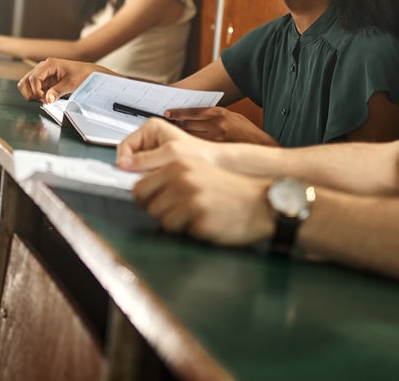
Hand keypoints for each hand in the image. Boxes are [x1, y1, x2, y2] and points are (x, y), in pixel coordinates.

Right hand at [17, 58, 108, 101]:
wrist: (88, 73)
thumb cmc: (81, 75)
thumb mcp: (71, 84)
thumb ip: (58, 91)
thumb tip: (47, 99)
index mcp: (49, 64)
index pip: (33, 78)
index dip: (36, 91)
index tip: (44, 99)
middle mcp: (43, 67)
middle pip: (25, 81)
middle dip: (31, 93)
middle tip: (42, 100)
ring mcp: (42, 73)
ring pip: (26, 84)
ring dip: (31, 94)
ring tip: (43, 100)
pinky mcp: (44, 80)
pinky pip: (33, 88)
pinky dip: (36, 95)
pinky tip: (45, 98)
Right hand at [116, 118, 220, 170]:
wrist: (218, 164)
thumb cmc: (201, 154)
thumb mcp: (170, 155)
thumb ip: (145, 159)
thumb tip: (123, 164)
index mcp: (151, 128)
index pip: (125, 145)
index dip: (125, 161)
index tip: (127, 174)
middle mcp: (151, 138)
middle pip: (130, 157)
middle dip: (135, 169)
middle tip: (145, 178)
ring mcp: (154, 151)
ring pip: (137, 167)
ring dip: (143, 175)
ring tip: (157, 179)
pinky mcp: (159, 163)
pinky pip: (146, 173)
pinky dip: (150, 179)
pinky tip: (161, 182)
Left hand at [132, 159, 271, 246]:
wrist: (261, 203)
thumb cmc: (229, 189)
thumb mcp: (197, 171)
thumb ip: (168, 176)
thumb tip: (138, 191)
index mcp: (177, 165)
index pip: (139, 188)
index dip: (146, 199)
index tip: (154, 202)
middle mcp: (182, 180)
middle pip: (147, 207)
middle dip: (160, 212)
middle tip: (178, 212)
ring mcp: (191, 202)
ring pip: (162, 222)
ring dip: (175, 224)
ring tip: (195, 215)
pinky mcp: (201, 222)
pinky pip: (181, 234)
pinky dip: (190, 232)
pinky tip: (206, 222)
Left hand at [163, 106, 270, 142]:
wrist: (260, 144)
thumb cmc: (243, 129)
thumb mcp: (229, 115)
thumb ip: (210, 115)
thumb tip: (187, 117)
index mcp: (219, 113)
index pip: (192, 112)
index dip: (177, 113)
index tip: (167, 113)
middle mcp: (216, 126)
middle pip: (188, 124)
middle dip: (178, 125)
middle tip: (171, 126)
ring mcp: (216, 140)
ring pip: (190, 136)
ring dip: (181, 136)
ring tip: (177, 136)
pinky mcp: (216, 151)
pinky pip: (197, 147)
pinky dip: (189, 146)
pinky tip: (186, 147)